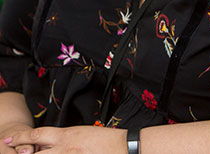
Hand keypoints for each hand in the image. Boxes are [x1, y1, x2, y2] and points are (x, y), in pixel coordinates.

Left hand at [4, 126, 127, 153]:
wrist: (123, 147)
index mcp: (66, 135)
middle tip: (13, 153)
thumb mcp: (81, 133)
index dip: (20, 137)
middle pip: (34, 153)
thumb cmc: (105, 140)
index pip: (37, 134)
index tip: (8, 139)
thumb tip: (50, 143)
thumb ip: (64, 138)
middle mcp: (64, 148)